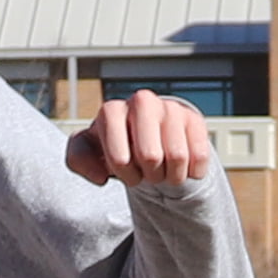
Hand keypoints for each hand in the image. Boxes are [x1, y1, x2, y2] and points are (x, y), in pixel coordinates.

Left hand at [66, 91, 211, 189]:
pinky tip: (181, 164)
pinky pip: (199, 157)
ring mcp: (170, 108)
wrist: (145, 139)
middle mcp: (142, 102)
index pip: (121, 159)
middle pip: (151, 156)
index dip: (125, 173)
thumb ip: (78, 160)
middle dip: (149, 174)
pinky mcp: (194, 119)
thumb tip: (101, 176)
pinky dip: (191, 171)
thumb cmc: (114, 146)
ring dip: (171, 175)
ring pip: (178, 157)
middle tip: (146, 171)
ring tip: (163, 168)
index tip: (124, 170)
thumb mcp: (87, 153)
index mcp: (111, 111)